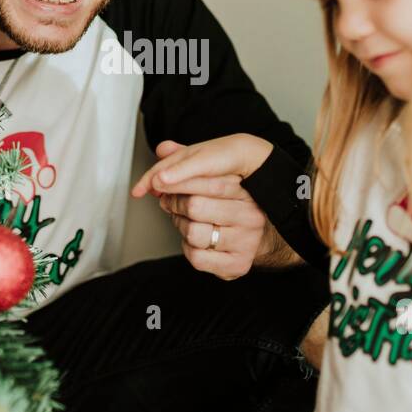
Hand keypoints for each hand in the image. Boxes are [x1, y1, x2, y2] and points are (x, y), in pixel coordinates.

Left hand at [132, 137, 274, 279]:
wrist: (253, 238)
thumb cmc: (228, 206)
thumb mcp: (212, 178)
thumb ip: (187, 160)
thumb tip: (162, 148)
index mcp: (246, 191)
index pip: (209, 182)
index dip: (177, 181)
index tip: (158, 182)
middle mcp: (250, 216)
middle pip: (195, 206)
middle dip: (174, 203)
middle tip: (170, 203)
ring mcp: (246, 241)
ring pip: (193, 233)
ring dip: (180, 227)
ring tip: (185, 222)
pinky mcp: (238, 263)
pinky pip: (197, 257)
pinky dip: (188, 248)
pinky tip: (195, 241)